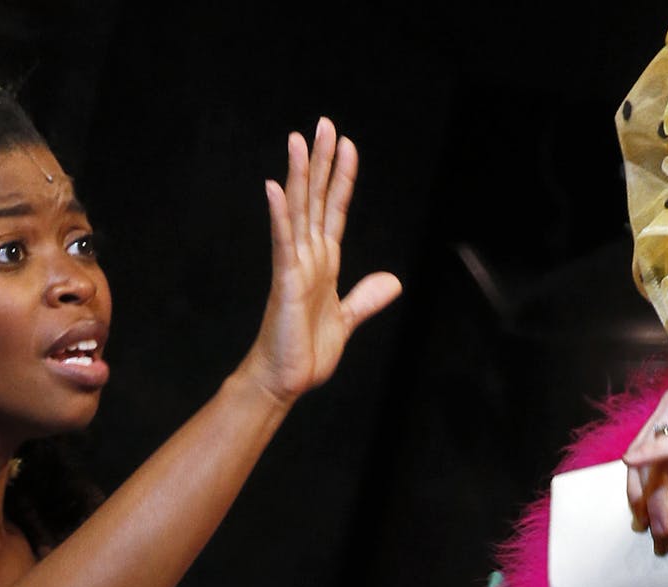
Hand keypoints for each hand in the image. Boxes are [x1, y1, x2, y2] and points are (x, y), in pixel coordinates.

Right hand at [241, 117, 401, 404]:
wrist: (285, 382)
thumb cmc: (305, 353)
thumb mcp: (346, 320)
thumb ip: (366, 298)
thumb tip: (393, 281)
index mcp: (324, 263)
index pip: (334, 210)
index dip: (342, 178)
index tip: (347, 145)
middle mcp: (308, 257)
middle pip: (315, 199)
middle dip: (321, 162)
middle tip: (324, 124)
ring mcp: (294, 266)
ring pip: (298, 211)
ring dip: (299, 175)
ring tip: (299, 140)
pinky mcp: (285, 282)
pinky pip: (282, 242)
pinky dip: (279, 215)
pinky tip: (275, 188)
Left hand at [621, 379, 667, 547]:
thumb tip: (645, 500)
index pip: (646, 445)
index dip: (638, 482)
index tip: (637, 515)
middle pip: (649, 449)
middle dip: (647, 492)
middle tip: (645, 526)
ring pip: (663, 453)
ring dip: (659, 493)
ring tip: (661, 526)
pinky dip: (656, 454)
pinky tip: (634, 463)